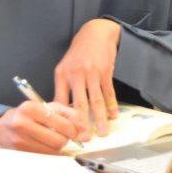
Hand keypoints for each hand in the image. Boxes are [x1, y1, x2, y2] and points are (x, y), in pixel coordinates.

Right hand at [0, 101, 84, 153]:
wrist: (0, 127)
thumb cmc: (27, 115)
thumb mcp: (46, 107)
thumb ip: (67, 113)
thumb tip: (83, 128)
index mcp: (31, 108)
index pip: (61, 123)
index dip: (73, 129)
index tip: (77, 131)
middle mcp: (22, 124)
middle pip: (58, 140)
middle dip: (67, 140)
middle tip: (67, 137)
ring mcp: (19, 141)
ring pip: (52, 151)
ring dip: (60, 148)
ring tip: (56, 140)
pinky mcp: (18, 154)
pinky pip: (43, 157)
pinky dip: (51, 154)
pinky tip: (49, 147)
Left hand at [54, 18, 121, 139]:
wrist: (95, 34)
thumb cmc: (78, 53)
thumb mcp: (64, 67)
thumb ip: (62, 88)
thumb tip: (58, 111)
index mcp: (62, 75)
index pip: (60, 101)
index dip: (62, 118)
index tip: (64, 133)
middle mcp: (77, 74)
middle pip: (80, 103)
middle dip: (83, 123)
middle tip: (85, 138)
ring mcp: (92, 73)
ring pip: (96, 100)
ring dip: (100, 118)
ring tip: (102, 132)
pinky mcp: (106, 72)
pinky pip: (109, 92)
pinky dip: (111, 105)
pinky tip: (113, 115)